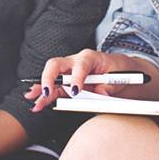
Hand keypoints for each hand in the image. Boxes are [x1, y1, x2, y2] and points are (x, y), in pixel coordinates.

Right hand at [25, 49, 139, 110]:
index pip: (80, 65)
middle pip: (57, 65)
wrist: (123, 71)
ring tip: (35, 101)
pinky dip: (46, 96)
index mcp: (90, 57)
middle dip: (49, 78)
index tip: (76, 91)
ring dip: (42, 90)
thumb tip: (99, 94)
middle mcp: (76, 61)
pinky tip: (38, 102)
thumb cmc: (120, 70)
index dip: (77, 78)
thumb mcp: (120, 77)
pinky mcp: (68, 83)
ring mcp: (70, 72)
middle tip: (47, 91)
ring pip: (51, 78)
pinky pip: (55, 88)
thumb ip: (109, 86)